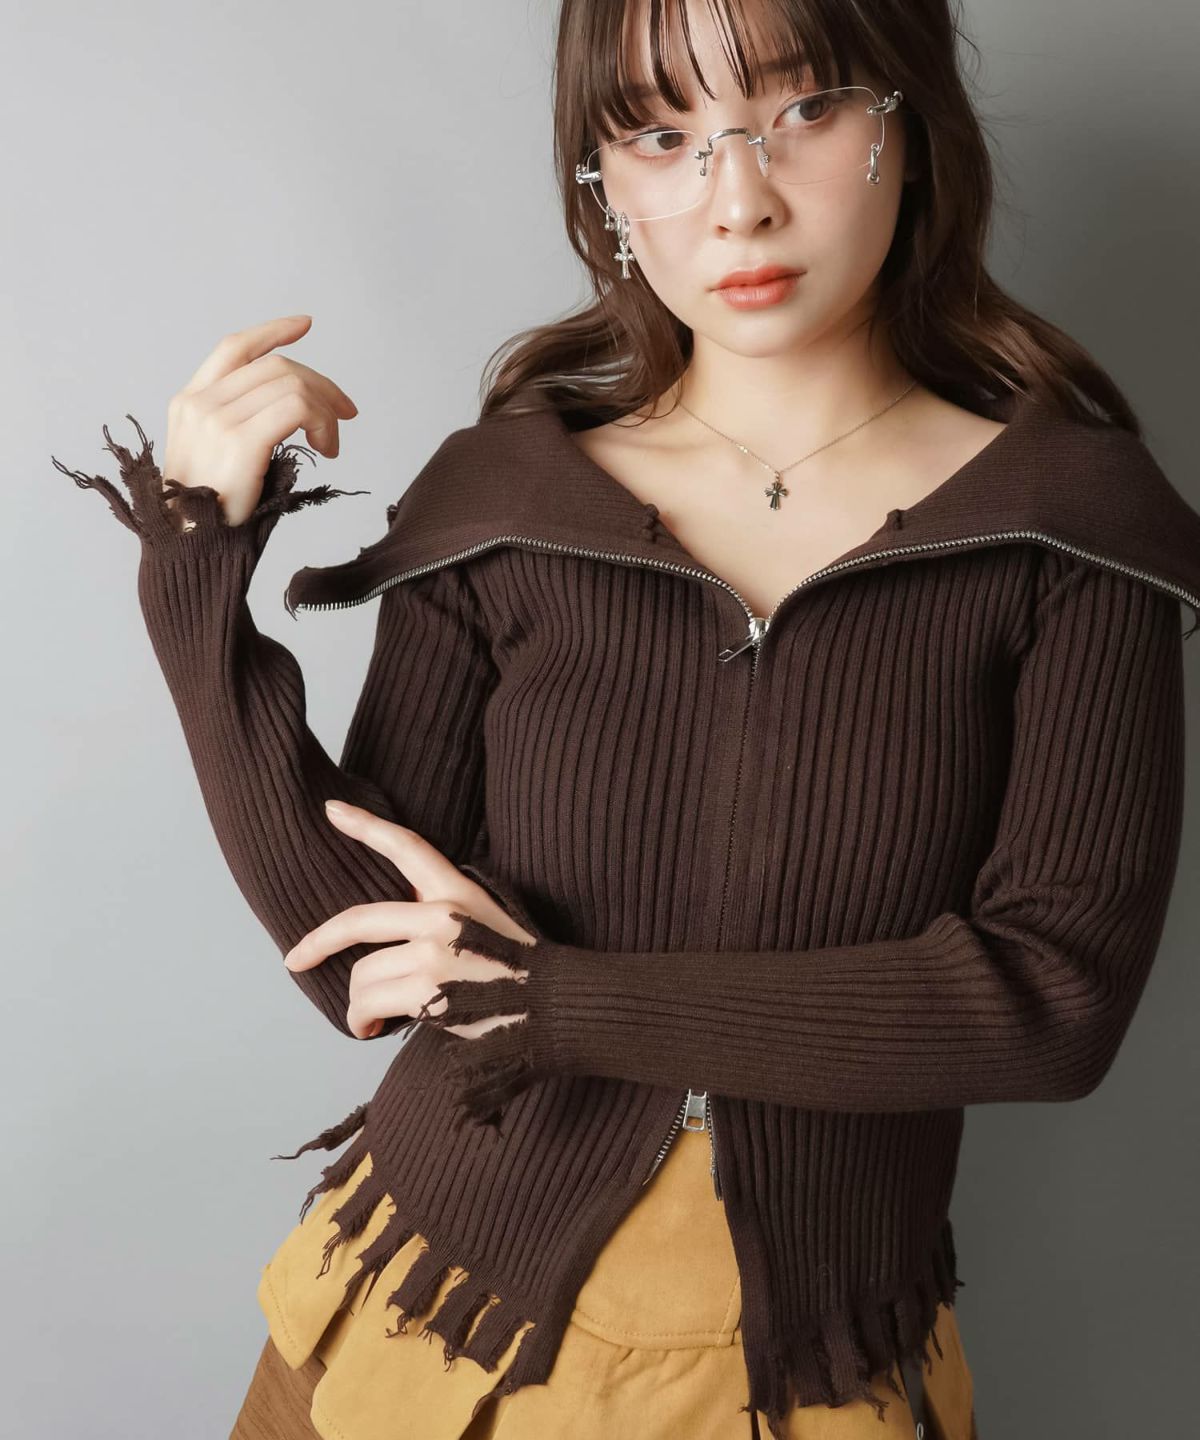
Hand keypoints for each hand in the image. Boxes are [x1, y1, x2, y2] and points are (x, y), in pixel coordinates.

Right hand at [163, 314, 359, 527]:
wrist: (191, 549)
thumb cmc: (210, 515)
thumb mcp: (216, 457)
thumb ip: (240, 423)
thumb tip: (295, 410)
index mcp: (189, 402)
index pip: (235, 347)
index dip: (273, 331)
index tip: (305, 325)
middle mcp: (200, 404)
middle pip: (276, 367)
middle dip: (320, 384)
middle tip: (345, 413)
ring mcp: (216, 420)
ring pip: (293, 384)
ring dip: (325, 410)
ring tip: (331, 443)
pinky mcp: (240, 440)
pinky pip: (298, 408)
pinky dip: (322, 422)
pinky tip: (327, 448)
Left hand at [282, 799, 533, 1040]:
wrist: (551, 1007)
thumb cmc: (516, 972)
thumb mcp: (485, 921)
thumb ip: (442, 913)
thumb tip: (388, 934)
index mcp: (458, 890)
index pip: (407, 847)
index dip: (366, 826)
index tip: (332, 810)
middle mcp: (442, 914)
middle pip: (358, 920)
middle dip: (318, 943)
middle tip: (295, 960)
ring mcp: (432, 951)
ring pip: (361, 973)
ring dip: (359, 1002)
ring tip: (374, 1016)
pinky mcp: (425, 988)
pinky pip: (366, 1003)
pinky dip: (361, 1021)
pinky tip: (374, 1028)